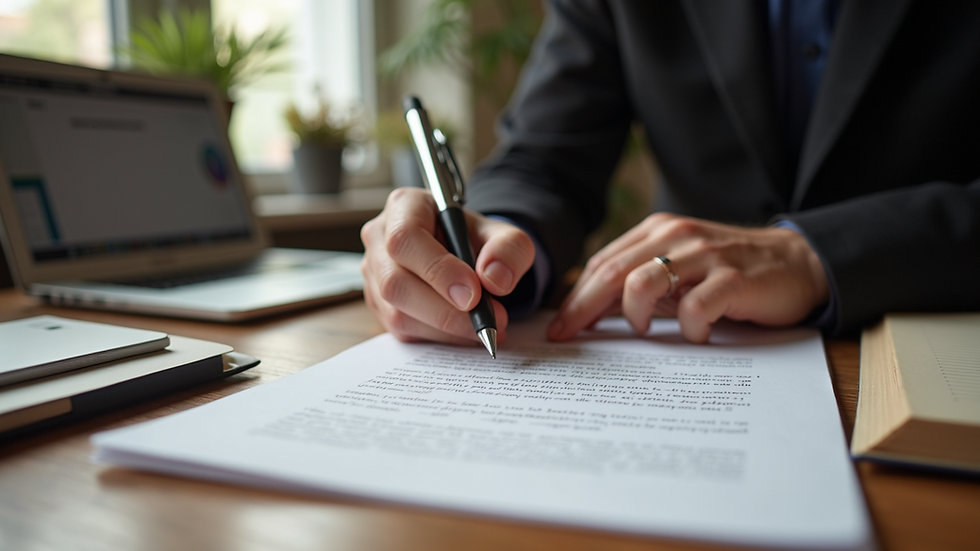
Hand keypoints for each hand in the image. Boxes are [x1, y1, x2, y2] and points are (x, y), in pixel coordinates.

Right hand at [360, 187, 535, 344]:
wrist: (468, 256)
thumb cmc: (478, 240)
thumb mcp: (505, 236)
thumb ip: (509, 250)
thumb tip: (494, 279)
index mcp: (405, 206)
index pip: (406, 238)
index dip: (438, 270)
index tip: (474, 293)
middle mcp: (380, 238)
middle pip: (396, 282)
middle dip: (445, 310)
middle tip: (488, 320)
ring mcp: (374, 274)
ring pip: (397, 312)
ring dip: (446, 328)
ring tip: (484, 326)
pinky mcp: (379, 304)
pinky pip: (403, 330)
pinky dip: (440, 337)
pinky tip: (466, 331)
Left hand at [547, 213, 829, 342]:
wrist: (795, 262)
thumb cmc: (728, 272)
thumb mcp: (678, 270)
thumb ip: (641, 282)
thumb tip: (591, 314)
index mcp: (657, 232)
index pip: (603, 264)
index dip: (576, 297)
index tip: (559, 327)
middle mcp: (676, 237)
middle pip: (612, 273)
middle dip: (583, 309)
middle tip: (570, 336)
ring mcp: (705, 255)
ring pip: (642, 282)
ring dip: (634, 313)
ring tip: (643, 331)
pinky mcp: (734, 278)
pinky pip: (695, 306)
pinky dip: (688, 327)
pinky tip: (696, 335)